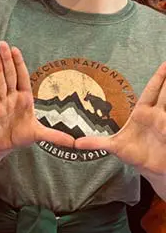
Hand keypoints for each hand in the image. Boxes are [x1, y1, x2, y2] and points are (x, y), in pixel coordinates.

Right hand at [0, 41, 74, 150]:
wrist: (4, 145)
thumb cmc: (20, 135)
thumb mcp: (40, 135)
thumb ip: (56, 136)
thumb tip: (76, 143)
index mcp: (24, 98)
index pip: (22, 77)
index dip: (19, 63)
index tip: (16, 49)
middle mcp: (11, 97)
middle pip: (10, 75)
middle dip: (7, 60)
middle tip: (3, 44)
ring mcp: (0, 102)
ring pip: (0, 82)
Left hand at [75, 61, 165, 176]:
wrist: (150, 168)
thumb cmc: (135, 154)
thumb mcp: (114, 147)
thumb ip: (95, 143)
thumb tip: (75, 143)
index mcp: (143, 113)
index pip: (152, 91)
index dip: (159, 78)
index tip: (164, 64)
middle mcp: (157, 115)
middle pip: (165, 93)